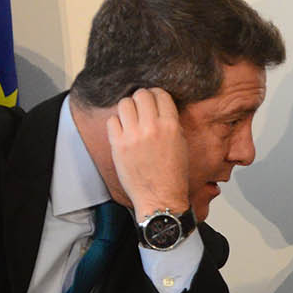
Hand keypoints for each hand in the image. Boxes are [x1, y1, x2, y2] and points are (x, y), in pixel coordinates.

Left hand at [104, 88, 188, 218]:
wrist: (160, 198)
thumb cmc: (172, 176)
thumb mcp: (181, 143)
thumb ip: (171, 122)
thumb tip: (159, 107)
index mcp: (170, 126)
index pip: (160, 94)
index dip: (156, 95)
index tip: (154, 100)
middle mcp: (151, 128)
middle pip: (141, 94)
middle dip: (141, 99)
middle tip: (141, 108)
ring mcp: (132, 136)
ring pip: (124, 104)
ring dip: (128, 108)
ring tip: (131, 118)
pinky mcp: (118, 146)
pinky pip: (111, 121)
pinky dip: (116, 123)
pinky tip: (123, 131)